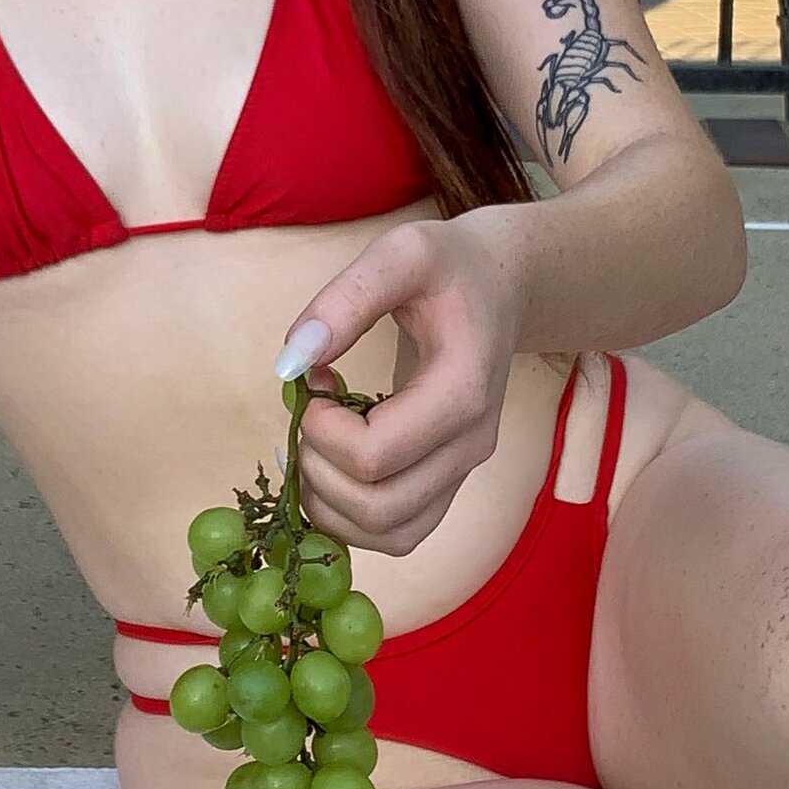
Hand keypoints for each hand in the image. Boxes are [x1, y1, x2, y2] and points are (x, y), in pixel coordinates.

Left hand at [275, 217, 521, 556]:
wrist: (498, 290)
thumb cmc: (449, 269)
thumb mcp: (401, 253)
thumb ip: (345, 300)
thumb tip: (290, 363)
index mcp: (463, 392)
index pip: (374, 456)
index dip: (321, 431)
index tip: (312, 383)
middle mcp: (472, 445)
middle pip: (378, 507)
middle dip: (319, 469)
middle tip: (310, 416)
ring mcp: (462, 472)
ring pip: (387, 535)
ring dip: (329, 502)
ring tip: (318, 443)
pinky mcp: (447, 485)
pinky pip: (396, 535)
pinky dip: (349, 517)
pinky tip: (334, 466)